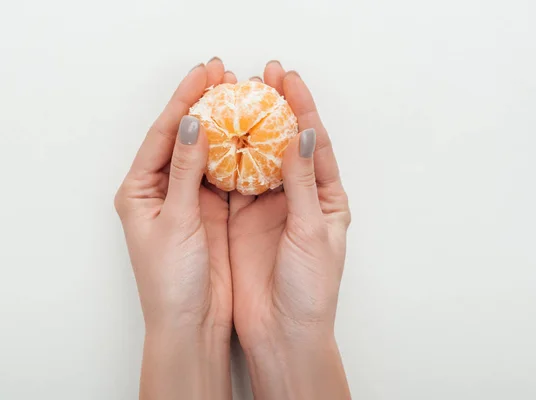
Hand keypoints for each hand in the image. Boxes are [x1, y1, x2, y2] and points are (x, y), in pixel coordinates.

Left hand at [114, 58, 236, 398]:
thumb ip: (184, 171)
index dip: (182, 101)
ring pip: (204, 152)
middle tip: (222, 73)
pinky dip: (235, 153)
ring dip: (220, 125)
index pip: (162, 134)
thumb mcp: (175, 220)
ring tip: (237, 95)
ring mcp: (187, 199)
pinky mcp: (209, 211)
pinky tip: (249, 133)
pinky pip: (222, 173)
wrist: (191, 323)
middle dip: (201, 104)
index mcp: (139, 190)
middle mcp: (160, 190)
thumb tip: (191, 124)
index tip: (204, 74)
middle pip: (182, 137)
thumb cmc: (170, 280)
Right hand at [229, 63, 351, 398]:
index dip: (303, 108)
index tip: (288, 79)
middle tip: (262, 75)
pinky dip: (225, 158)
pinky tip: (216, 134)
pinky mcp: (241, 217)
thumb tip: (303, 136)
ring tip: (236, 96)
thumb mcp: (311, 231)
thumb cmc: (310, 287)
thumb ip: (304, 183)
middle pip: (284, 142)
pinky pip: (232, 180)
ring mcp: (267, 205)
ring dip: (247, 127)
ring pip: (256, 157)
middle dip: (274, 108)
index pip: (315, 142)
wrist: (281, 330)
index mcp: (326, 197)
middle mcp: (297, 196)